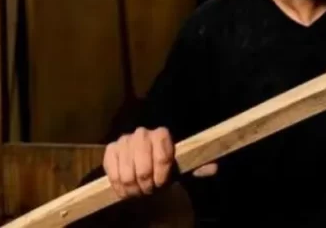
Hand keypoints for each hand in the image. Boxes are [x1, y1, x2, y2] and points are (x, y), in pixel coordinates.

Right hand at [103, 126, 217, 198]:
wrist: (143, 162)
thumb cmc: (165, 166)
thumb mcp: (183, 166)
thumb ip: (198, 167)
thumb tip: (214, 168)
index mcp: (162, 134)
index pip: (163, 157)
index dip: (162, 175)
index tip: (162, 183)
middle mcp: (142, 133)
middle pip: (143, 168)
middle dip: (147, 185)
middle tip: (149, 190)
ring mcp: (124, 140)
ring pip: (127, 173)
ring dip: (133, 189)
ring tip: (138, 191)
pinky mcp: (110, 150)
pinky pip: (112, 172)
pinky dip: (119, 186)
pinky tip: (125, 190)